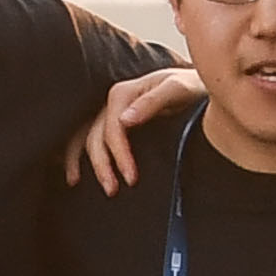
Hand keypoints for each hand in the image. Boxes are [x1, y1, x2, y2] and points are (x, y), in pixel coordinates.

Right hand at [78, 67, 204, 190]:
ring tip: (103, 189)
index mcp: (124, 93)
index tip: (131, 179)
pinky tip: (77, 177)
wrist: (199, 85)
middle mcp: (113, 103)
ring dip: (89, 164)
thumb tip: (124, 121)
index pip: (113, 129)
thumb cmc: (191, 86)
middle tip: (112, 190)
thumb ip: (152, 102)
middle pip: (96, 136)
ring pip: (89, 139)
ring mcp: (112, 113)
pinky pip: (90, 140)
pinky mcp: (115, 123)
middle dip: (102, 165)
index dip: (119, 155)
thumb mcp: (177, 88)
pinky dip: (78, 156)